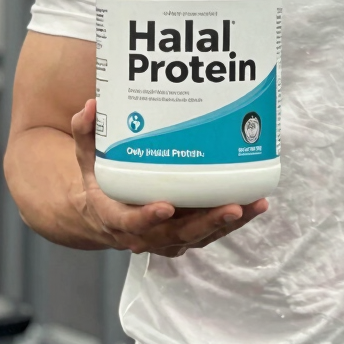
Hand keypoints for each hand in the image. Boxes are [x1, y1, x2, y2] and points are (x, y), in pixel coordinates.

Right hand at [70, 98, 267, 256]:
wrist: (103, 215)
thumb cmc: (99, 183)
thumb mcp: (87, 158)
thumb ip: (87, 133)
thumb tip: (92, 105)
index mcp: (116, 218)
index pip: (130, 223)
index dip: (147, 217)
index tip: (166, 205)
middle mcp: (144, 235)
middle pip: (177, 234)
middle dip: (206, 223)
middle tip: (232, 208)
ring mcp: (167, 238)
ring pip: (200, 236)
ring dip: (229, 224)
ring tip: (255, 204)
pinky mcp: (185, 234)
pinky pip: (211, 232)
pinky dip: (234, 221)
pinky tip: (256, 203)